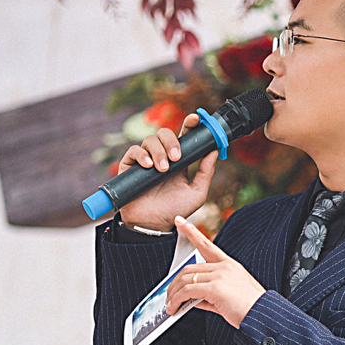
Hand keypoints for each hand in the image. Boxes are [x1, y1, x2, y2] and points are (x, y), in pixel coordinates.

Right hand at [118, 113, 217, 231]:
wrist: (154, 225)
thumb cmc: (176, 210)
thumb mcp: (197, 192)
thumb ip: (206, 172)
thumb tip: (214, 150)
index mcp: (180, 160)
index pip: (184, 136)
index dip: (189, 124)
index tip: (196, 119)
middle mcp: (162, 157)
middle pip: (165, 133)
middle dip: (172, 141)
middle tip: (177, 157)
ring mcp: (145, 160)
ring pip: (150, 140)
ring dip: (159, 152)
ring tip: (163, 170)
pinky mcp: (129, 166)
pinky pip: (133, 151)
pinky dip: (142, 155)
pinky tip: (148, 166)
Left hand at [166, 216, 265, 328]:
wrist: (263, 316)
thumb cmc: (250, 308)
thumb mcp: (228, 297)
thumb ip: (208, 294)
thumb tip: (191, 299)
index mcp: (229, 265)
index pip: (207, 245)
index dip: (191, 231)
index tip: (179, 221)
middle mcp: (224, 266)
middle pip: (189, 269)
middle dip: (174, 284)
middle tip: (169, 298)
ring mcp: (220, 275)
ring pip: (186, 279)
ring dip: (173, 294)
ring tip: (170, 306)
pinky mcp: (215, 288)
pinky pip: (187, 292)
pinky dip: (177, 300)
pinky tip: (174, 308)